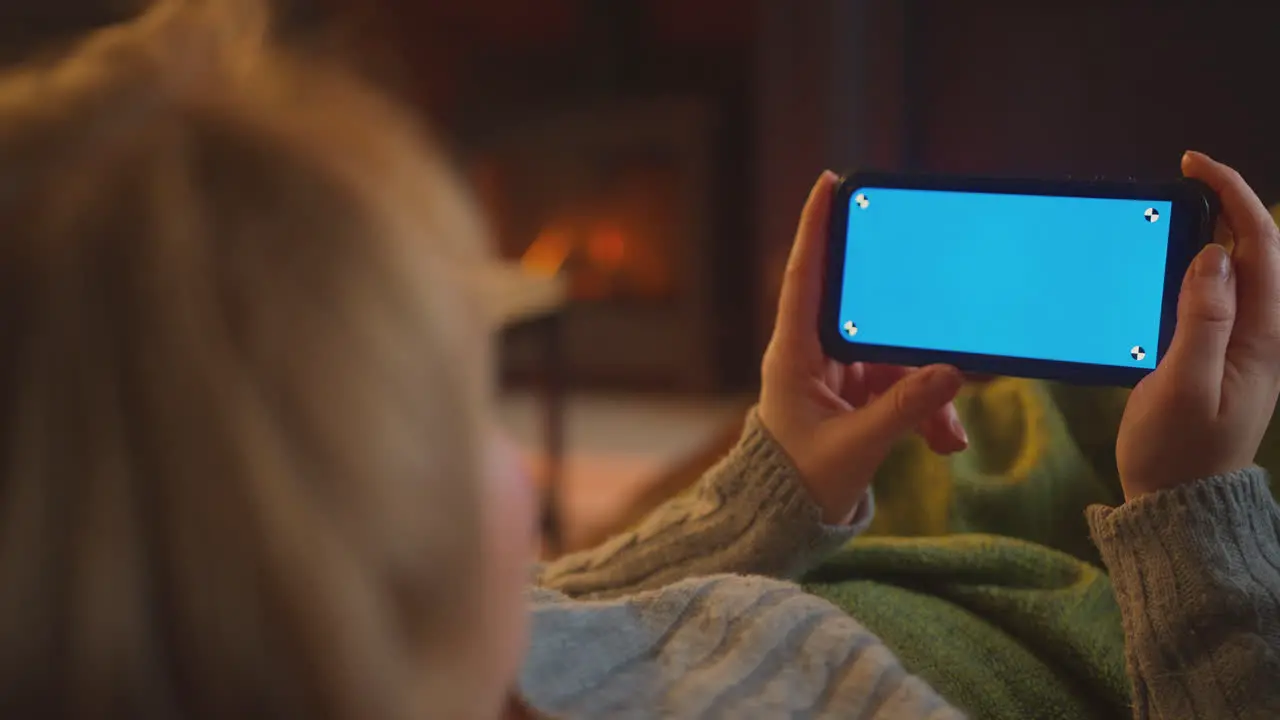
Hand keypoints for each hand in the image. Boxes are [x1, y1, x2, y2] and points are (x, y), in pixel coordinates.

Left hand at [759, 172, 968, 524]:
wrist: (787, 522)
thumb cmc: (799, 483)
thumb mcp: (855, 447)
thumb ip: (904, 410)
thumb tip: (950, 374)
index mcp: (793, 356)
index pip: (804, 278)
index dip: (815, 229)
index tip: (828, 183)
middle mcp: (813, 356)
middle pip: (868, 313)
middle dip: (911, 325)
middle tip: (938, 297)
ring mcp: (836, 375)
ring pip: (895, 357)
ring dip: (928, 393)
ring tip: (947, 434)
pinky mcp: (856, 397)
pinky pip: (900, 387)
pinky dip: (926, 412)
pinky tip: (945, 443)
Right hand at [1117, 152, 1279, 499]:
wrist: (1178, 503)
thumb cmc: (1177, 451)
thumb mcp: (1183, 386)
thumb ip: (1204, 320)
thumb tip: (1216, 256)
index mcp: (1262, 337)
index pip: (1262, 246)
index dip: (1233, 196)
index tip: (1195, 166)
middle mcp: (1262, 335)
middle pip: (1259, 250)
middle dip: (1228, 203)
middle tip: (1182, 179)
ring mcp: (1244, 346)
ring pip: (1240, 270)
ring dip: (1214, 231)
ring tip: (1176, 209)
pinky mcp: (1221, 356)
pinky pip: (1219, 295)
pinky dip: (1200, 265)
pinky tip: (1171, 263)